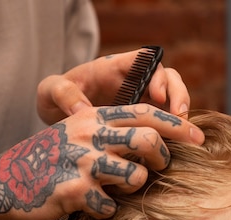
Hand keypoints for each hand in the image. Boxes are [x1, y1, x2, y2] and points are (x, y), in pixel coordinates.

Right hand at [0, 104, 203, 219]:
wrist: (5, 183)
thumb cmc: (48, 160)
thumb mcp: (75, 133)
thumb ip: (109, 131)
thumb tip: (156, 139)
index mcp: (91, 117)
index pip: (144, 113)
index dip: (176, 125)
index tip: (199, 138)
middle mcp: (88, 134)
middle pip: (148, 140)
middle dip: (162, 158)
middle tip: (157, 169)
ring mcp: (81, 163)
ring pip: (136, 176)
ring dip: (132, 188)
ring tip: (115, 190)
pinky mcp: (74, 191)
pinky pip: (110, 206)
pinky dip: (106, 211)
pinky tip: (90, 207)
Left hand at [37, 48, 190, 124]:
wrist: (56, 115)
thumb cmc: (54, 97)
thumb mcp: (50, 91)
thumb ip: (64, 94)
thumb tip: (83, 110)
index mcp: (114, 67)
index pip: (145, 60)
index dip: (156, 75)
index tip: (156, 96)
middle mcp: (134, 81)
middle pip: (168, 78)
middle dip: (178, 95)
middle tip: (178, 119)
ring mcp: (141, 100)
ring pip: (173, 100)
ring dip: (180, 116)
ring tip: (180, 135)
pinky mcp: (142, 120)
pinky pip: (164, 122)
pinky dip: (171, 133)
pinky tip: (171, 148)